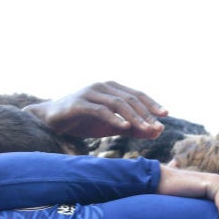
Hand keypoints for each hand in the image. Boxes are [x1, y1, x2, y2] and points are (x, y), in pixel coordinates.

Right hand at [23, 81, 167, 138]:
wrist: (52, 120)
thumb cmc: (84, 121)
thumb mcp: (112, 126)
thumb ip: (134, 129)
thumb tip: (157, 132)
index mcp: (112, 89)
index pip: (137, 95)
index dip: (152, 104)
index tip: (165, 115)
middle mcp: (103, 87)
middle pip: (130, 98)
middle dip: (146, 113)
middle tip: (158, 126)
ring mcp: (90, 93)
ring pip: (118, 103)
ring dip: (134, 117)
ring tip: (146, 129)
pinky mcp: (79, 104)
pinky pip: (100, 110)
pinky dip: (114, 119)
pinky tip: (124, 128)